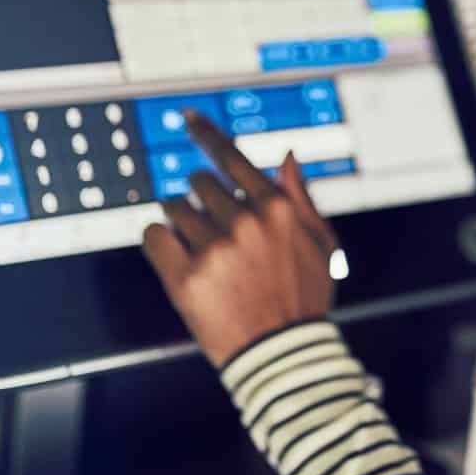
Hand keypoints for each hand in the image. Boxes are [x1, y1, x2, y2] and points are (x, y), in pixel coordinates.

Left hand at [141, 110, 340, 367]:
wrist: (282, 355)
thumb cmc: (305, 298)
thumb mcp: (320, 243)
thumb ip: (300, 196)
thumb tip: (285, 156)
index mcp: (276, 209)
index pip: (230, 156)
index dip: (205, 134)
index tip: (188, 119)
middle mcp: (243, 223)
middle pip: (198, 183)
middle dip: (201, 198)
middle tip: (211, 226)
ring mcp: (213, 250)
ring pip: (174, 208)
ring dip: (182, 222)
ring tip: (200, 250)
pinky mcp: (185, 278)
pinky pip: (154, 236)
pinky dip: (161, 241)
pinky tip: (178, 257)